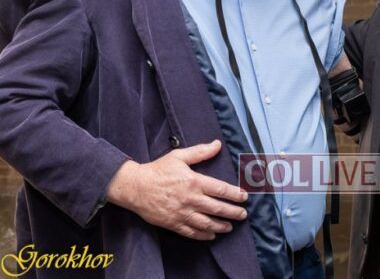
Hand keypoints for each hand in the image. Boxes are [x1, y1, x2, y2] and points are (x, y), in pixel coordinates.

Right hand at [107, 140, 247, 240]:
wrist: (135, 187)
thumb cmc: (158, 170)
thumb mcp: (179, 156)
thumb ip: (200, 151)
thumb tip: (217, 144)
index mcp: (194, 182)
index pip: (221, 190)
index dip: (235, 194)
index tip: (244, 197)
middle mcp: (191, 199)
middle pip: (218, 208)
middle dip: (233, 212)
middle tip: (243, 215)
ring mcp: (182, 213)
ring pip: (207, 223)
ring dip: (221, 226)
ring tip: (230, 227)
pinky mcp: (173, 223)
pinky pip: (191, 232)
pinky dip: (203, 235)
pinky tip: (211, 235)